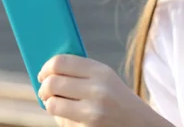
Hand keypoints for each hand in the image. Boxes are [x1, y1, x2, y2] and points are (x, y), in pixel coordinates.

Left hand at [38, 54, 171, 126]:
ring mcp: (92, 112)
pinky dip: (60, 118)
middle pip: (52, 82)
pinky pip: (62, 121)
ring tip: (54, 103)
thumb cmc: (116, 99)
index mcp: (101, 71)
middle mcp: (97, 90)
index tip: (43, 73)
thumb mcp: (105, 79)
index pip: (61, 62)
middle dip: (43, 87)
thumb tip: (47, 72)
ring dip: (49, 104)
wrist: (140, 124)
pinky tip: (69, 116)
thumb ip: (81, 72)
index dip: (46, 67)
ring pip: (52, 104)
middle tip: (44, 90)